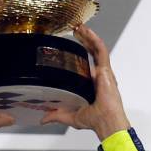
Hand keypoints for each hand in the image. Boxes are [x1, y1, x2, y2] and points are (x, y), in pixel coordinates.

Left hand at [40, 25, 130, 140]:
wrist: (106, 123)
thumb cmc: (96, 120)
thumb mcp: (71, 116)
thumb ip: (57, 115)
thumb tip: (44, 119)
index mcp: (93, 85)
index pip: (87, 65)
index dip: (80, 54)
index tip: (70, 47)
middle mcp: (100, 77)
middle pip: (92, 53)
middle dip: (84, 40)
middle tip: (74, 30)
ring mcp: (104, 73)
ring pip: (97, 49)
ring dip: (88, 37)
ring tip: (80, 27)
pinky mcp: (106, 71)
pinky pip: (102, 52)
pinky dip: (95, 41)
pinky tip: (88, 32)